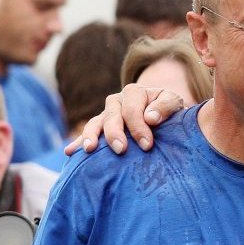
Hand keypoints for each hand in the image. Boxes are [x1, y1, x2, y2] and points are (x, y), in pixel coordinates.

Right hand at [64, 84, 183, 155]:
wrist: (165, 115)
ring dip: (91, 136)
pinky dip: (78, 141)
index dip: (139, 127)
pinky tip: (70, 152)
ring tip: (89, 149)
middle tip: (121, 149)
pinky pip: (88, 134)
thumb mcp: (173, 103)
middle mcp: (117, 101)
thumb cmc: (169, 110)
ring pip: (95, 123)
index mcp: (135, 92)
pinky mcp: (101, 127)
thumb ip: (166, 106)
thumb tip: (151, 118)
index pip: (132, 109)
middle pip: (112, 116)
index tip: (147, 145)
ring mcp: (107, 114)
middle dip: (115, 133)